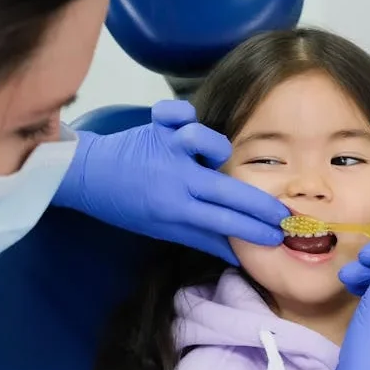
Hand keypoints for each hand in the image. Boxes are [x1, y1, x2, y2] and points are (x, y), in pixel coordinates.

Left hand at [54, 100, 286, 264]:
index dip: (255, 229)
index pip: (224, 222)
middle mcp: (175, 179)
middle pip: (227, 190)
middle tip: (282, 211)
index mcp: (175, 209)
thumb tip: (239, 257)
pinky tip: (186, 121)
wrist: (87, 176)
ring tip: (217, 157)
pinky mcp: (157, 126)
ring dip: (215, 147)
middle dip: (259, 203)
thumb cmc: (128, 206)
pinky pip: (175, 112)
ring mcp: (167, 150)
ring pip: (203, 141)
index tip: (279, 234)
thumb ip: (202, 239)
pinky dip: (183, 112)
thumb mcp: (163, 230)